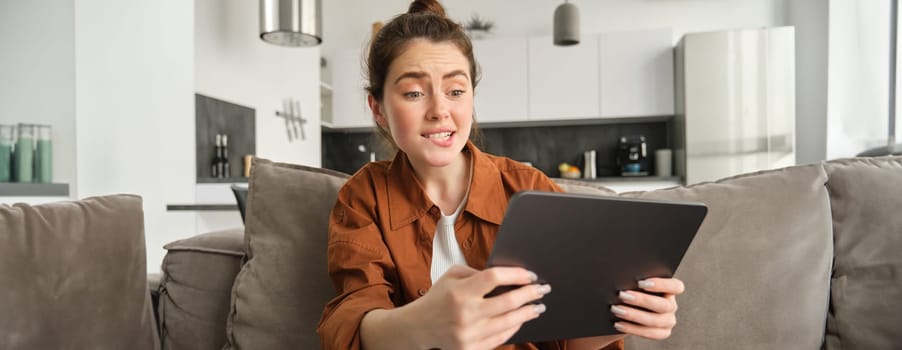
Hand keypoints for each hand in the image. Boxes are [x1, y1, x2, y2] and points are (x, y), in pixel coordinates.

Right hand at [408, 264, 550, 348]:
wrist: (419, 327)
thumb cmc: (438, 298)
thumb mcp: (452, 275)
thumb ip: (476, 272)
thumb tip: (507, 275)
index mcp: (460, 291)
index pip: (494, 277)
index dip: (516, 275)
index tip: (530, 275)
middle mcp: (465, 313)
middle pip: (508, 302)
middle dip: (531, 294)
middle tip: (543, 289)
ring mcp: (469, 334)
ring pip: (509, 322)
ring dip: (528, 313)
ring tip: (538, 306)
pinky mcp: (470, 348)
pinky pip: (500, 338)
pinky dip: (514, 327)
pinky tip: (521, 320)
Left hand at [611, 277, 683, 339]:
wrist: (628, 308)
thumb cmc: (633, 289)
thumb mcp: (636, 283)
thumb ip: (635, 279)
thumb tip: (623, 277)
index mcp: (671, 290)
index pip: (676, 286)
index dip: (661, 284)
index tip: (640, 283)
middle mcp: (671, 306)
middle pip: (663, 305)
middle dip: (641, 300)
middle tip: (622, 295)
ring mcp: (668, 321)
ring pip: (655, 321)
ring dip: (634, 315)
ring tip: (616, 309)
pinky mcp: (662, 333)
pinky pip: (650, 333)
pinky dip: (632, 329)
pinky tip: (618, 323)